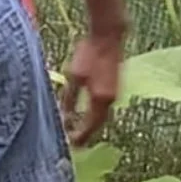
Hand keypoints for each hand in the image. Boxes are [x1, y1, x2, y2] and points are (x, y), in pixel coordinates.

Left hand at [60, 29, 122, 145]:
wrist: (108, 36)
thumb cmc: (89, 53)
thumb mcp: (74, 76)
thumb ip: (70, 98)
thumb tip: (65, 116)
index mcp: (101, 99)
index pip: (90, 126)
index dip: (80, 137)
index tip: (70, 145)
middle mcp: (111, 100)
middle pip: (97, 124)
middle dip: (86, 134)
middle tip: (73, 142)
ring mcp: (115, 94)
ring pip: (101, 117)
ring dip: (90, 125)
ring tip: (77, 130)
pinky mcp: (114, 87)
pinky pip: (104, 108)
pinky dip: (94, 115)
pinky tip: (85, 114)